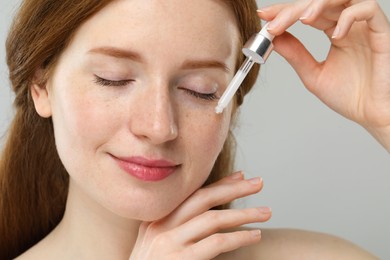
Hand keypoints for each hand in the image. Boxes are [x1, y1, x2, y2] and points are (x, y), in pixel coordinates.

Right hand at [128, 173, 270, 259]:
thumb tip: (207, 214)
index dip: (219, 183)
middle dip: (234, 188)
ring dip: (244, 213)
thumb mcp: (155, 243)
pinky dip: (238, 237)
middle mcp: (160, 225)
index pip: (192, 194)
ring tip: (266, 212)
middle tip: (259, 182)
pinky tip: (254, 235)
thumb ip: (176, 226)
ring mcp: (168, 242)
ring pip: (213, 218)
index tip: (241, 176)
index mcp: (156, 218)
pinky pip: (215, 243)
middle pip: (203, 198)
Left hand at [258, 0, 389, 150]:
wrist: (372, 115)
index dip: (285, 11)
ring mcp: (364, 27)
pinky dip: (349, 17)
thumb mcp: (314, 74)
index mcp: (334, 32)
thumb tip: (274, 38)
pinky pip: (368, 9)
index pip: (308, 12)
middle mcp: (348, 25)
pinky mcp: (381, 31)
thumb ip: (296, 55)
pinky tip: (336, 34)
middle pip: (319, 2)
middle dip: (294, 10)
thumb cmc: (350, 97)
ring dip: (319, 4)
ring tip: (303, 20)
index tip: (265, 16)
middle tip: (275, 23)